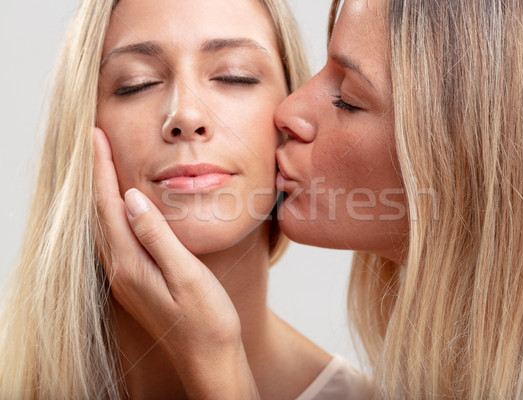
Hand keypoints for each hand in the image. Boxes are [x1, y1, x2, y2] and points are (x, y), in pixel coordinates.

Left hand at [92, 128, 258, 398]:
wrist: (209, 359)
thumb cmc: (206, 320)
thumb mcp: (188, 275)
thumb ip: (158, 236)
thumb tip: (133, 199)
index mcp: (131, 265)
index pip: (108, 206)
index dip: (101, 169)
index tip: (95, 135)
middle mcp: (121, 271)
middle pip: (97, 214)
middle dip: (94, 175)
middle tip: (93, 140)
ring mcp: (125, 279)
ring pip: (103, 226)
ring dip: (99, 193)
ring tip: (101, 165)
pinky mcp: (135, 283)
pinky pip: (113, 239)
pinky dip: (110, 214)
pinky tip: (119, 207)